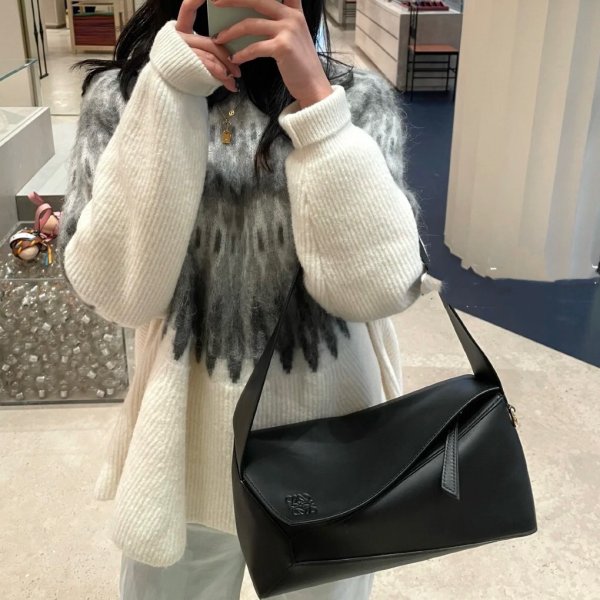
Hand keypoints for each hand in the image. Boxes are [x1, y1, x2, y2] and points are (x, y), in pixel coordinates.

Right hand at [175, 0, 241, 92]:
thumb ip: (206, 49)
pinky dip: (221, 73)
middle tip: (237, 70)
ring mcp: (183, 50)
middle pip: (211, 42)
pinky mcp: (188, 62)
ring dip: (226, 68)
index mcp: (180, 31)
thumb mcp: (193, 56)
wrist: (168, 91)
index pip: (187, 10)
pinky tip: (228, 82)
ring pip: (211, 54)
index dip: (195, 1)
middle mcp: (180, 38)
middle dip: (227, 56)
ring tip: (234, 78)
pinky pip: (209, 64)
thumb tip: (230, 52)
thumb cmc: (182, 73)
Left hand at [211, 0, 333, 107]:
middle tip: (215, 3)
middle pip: (256, 0)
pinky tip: (234, 58)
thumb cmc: (298, 64)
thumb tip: (249, 19)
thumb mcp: (292, 36)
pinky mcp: (283, 47)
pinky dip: (242, 53)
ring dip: (230, 32)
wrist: (313, 86)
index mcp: (294, 10)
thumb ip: (278, 22)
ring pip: (251, 24)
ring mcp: (288, 30)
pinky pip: (255, 47)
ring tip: (218, 39)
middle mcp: (292, 16)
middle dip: (232, 0)